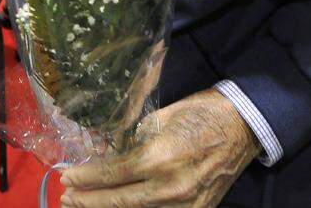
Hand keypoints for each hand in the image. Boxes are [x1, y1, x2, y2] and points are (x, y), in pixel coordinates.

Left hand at [60, 89, 259, 207]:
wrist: (243, 126)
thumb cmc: (200, 112)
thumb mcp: (160, 117)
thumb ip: (133, 137)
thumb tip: (107, 149)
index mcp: (160, 158)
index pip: (113, 175)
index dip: (87, 179)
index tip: (67, 179)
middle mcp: (171, 188)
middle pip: (120, 202)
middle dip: (89, 202)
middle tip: (67, 199)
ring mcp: (186, 206)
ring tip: (86, 206)